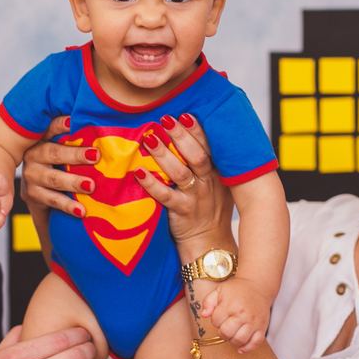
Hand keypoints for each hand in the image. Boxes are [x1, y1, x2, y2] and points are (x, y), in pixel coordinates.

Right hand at [21, 116, 99, 219]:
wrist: (39, 194)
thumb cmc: (59, 165)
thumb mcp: (62, 149)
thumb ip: (75, 139)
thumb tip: (102, 125)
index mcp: (41, 139)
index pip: (50, 128)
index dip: (60, 124)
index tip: (73, 120)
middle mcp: (33, 155)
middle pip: (53, 153)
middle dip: (75, 155)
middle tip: (96, 156)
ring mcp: (31, 176)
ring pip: (54, 178)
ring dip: (73, 182)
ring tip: (91, 186)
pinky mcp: (33, 195)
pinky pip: (53, 200)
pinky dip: (68, 205)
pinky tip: (81, 210)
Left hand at [132, 114, 234, 258]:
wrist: (211, 244)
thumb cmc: (210, 209)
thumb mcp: (220, 184)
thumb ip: (210, 161)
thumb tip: (192, 132)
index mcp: (218, 172)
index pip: (208, 146)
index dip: (197, 130)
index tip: (184, 114)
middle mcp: (208, 183)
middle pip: (195, 156)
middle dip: (180, 136)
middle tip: (164, 119)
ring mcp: (195, 198)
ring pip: (179, 173)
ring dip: (163, 155)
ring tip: (148, 139)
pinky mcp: (181, 212)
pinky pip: (164, 196)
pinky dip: (151, 184)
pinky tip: (138, 172)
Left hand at [202, 277, 270, 352]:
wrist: (257, 286)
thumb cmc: (236, 290)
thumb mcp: (219, 290)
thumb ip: (208, 302)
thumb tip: (204, 315)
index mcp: (230, 305)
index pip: (216, 321)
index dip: (215, 320)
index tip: (220, 316)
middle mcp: (243, 314)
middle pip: (226, 333)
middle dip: (222, 332)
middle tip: (224, 327)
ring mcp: (254, 322)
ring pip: (239, 340)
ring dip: (232, 340)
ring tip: (232, 333)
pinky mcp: (262, 327)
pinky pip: (255, 343)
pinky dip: (247, 348)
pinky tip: (240, 348)